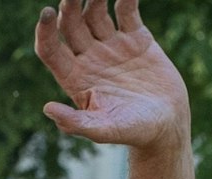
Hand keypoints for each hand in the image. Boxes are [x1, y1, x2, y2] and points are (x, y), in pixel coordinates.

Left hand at [34, 0, 190, 151]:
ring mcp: (111, 47)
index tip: (47, 12)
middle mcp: (88, 59)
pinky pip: (126, 12)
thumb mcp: (103, 130)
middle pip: (71, 26)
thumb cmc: (132, 132)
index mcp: (73, 78)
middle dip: (70, 7)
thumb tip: (47, 108)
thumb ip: (76, 123)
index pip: (50, 50)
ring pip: (95, 14)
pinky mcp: (136, 39)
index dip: (45, 31)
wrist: (166, 125)